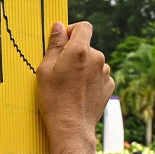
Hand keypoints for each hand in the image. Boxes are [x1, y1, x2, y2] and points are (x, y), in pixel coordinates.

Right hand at [35, 22, 112, 142]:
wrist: (71, 127)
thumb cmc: (54, 99)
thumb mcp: (45, 70)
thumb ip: (54, 45)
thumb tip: (58, 26)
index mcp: (80, 51)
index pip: (84, 27)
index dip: (72, 31)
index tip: (63, 42)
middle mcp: (97, 58)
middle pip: (86, 46)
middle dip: (74, 53)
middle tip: (60, 71)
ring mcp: (105, 73)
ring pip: (93, 62)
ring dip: (83, 67)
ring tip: (70, 85)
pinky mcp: (109, 86)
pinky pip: (98, 75)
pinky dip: (90, 80)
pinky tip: (79, 92)